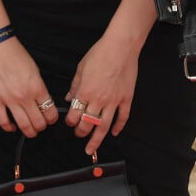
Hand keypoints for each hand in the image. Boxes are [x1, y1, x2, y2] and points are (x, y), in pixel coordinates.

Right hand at [0, 37, 58, 136]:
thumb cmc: (17, 55)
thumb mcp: (35, 70)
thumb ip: (39, 87)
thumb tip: (43, 102)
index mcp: (37, 87)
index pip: (50, 112)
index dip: (52, 119)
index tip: (51, 118)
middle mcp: (24, 96)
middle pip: (38, 122)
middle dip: (42, 127)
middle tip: (41, 125)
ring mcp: (9, 100)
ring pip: (23, 125)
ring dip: (29, 131)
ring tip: (30, 130)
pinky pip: (3, 121)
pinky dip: (9, 128)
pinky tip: (12, 127)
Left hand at [64, 34, 139, 154]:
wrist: (120, 47)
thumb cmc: (100, 53)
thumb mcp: (81, 67)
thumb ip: (75, 85)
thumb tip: (69, 97)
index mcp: (85, 91)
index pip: (74, 114)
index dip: (70, 121)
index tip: (70, 123)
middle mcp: (98, 99)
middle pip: (87, 123)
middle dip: (81, 132)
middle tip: (79, 136)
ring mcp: (113, 101)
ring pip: (103, 126)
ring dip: (96, 139)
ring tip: (92, 148)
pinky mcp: (126, 99)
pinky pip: (122, 118)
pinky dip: (118, 127)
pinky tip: (114, 133)